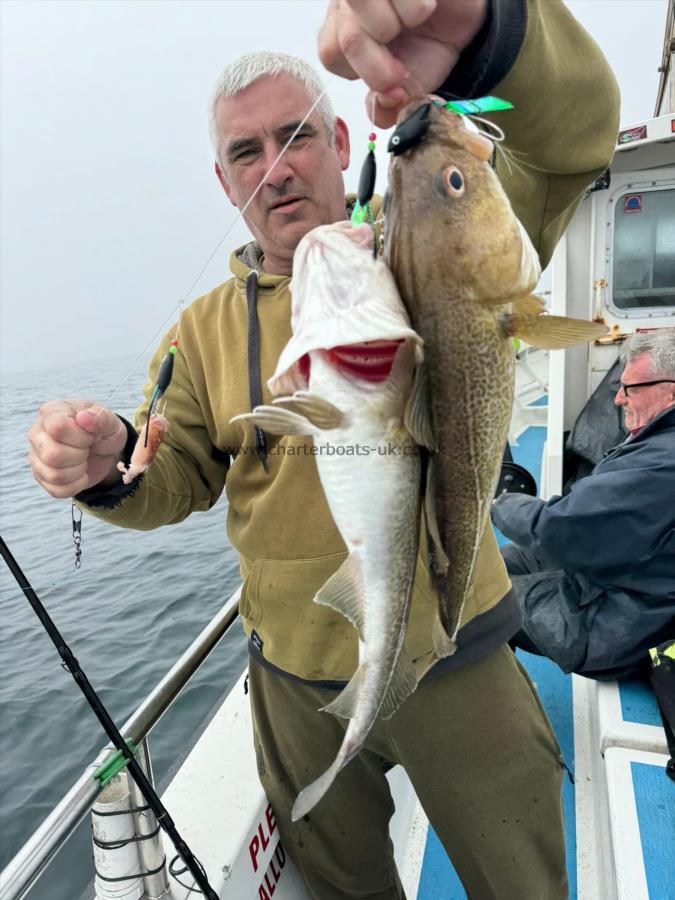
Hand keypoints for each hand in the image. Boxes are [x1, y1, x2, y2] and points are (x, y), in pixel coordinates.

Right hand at [28, 400, 126, 497]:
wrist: (104, 451)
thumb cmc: (104, 431)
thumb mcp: (111, 422)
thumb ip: (100, 418)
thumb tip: (83, 418)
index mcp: (52, 412)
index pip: (57, 428)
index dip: (80, 436)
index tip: (90, 435)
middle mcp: (37, 433)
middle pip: (53, 455)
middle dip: (80, 455)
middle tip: (87, 448)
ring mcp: (36, 456)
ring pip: (54, 475)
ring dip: (78, 471)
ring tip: (84, 460)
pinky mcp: (41, 476)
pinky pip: (57, 490)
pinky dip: (76, 485)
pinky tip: (81, 474)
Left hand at [318, 0, 486, 125]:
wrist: (467, 26)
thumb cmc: (428, 50)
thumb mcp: (407, 91)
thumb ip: (386, 109)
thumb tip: (380, 110)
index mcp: (341, 31)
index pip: (331, 54)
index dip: (365, 75)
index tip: (394, 83)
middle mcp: (348, 3)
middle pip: (349, 37)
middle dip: (381, 65)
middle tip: (404, 71)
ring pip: (365, 4)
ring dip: (399, 24)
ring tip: (415, 22)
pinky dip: (420, 5)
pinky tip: (428, 3)